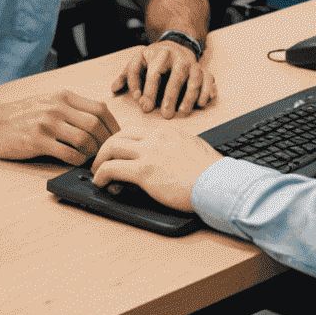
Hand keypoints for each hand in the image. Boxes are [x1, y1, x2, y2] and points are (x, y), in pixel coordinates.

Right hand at [0, 88, 118, 165]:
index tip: (116, 139)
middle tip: (107, 155)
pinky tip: (76, 163)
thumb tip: (99, 123)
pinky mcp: (37, 140)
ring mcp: (48, 123)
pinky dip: (77, 160)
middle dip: (106, 142)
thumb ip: (72, 108)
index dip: (113, 126)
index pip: (100, 108)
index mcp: (64, 96)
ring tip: (92, 161)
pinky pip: (67, 153)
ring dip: (92, 153)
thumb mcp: (49, 101)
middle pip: (96, 124)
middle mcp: (58, 107)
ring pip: (84, 139)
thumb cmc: (22, 114)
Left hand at [92, 124, 222, 211]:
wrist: (218, 183)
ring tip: (97, 172)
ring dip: (100, 160)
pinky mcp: (145, 171)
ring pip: (112, 147)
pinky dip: (101, 175)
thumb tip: (170, 156)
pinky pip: (112, 168)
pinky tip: (101, 183)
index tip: (118, 154)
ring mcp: (149, 153)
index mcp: (167, 133)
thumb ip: (177, 148)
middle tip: (101, 161)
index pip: (136, 131)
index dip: (122, 142)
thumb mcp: (193, 149)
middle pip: (119, 135)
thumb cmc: (211, 172)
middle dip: (106, 148)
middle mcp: (156, 138)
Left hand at [112, 40, 216, 117]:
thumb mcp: (139, 61)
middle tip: (165, 115)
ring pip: (194, 79)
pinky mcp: (203, 70)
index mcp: (159, 53)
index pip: (154, 72)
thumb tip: (114, 89)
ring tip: (181, 113)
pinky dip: (206, 91)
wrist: (177, 44)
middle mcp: (178, 57)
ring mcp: (192, 63)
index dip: (148, 89)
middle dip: (170, 96)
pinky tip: (201, 104)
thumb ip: (128, 75)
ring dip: (189, 97)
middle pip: (176, 76)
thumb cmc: (155, 58)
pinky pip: (209, 79)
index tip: (143, 105)